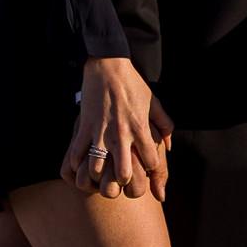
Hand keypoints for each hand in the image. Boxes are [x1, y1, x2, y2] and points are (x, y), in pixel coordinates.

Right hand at [61, 57, 173, 201]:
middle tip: (121, 178)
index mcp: (140, 128)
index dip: (151, 170)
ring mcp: (100, 132)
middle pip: (124, 175)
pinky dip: (78, 163)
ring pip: (97, 169)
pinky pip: (77, 154)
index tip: (145, 167)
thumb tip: (169, 147)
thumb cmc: (133, 84)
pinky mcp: (84, 127)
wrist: (107, 65)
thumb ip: (165, 125)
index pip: (151, 163)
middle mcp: (121, 134)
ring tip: (101, 173)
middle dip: (124, 182)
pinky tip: (82, 163)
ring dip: (99, 175)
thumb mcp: (154, 102)